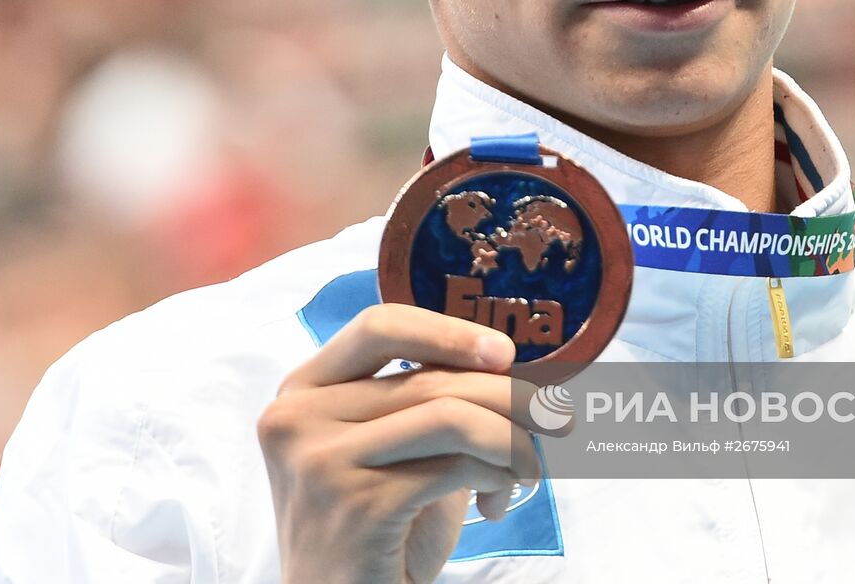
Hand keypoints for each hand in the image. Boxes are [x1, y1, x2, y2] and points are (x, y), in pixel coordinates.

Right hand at [257, 303, 540, 582]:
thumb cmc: (378, 528)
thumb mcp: (395, 448)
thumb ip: (427, 398)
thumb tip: (509, 366)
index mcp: (302, 389)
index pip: (380, 326)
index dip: (449, 331)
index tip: (505, 353)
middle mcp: (298, 417)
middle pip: (429, 378)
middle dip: (508, 395)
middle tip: (556, 417)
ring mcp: (320, 461)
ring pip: (451, 416)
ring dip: (511, 440)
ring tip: (528, 469)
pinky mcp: (354, 504)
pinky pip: (456, 465)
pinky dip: (497, 475)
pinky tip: (498, 498)